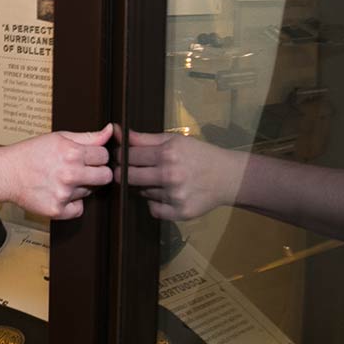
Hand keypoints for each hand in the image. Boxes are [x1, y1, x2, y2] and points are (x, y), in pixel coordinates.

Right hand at [0, 125, 114, 218]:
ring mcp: (63, 194)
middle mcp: (69, 174)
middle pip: (105, 177)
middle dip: (97, 172)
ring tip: (62, 179)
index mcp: (72, 153)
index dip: (96, 156)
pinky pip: (78, 209)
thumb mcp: (59, 138)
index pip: (104, 156)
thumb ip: (87, 137)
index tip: (87, 157)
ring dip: (80, 187)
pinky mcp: (57, 210)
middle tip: (81, 170)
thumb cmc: (30, 153)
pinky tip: (59, 193)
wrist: (6, 173)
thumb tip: (110, 131)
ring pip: (90, 192)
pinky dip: (72, 204)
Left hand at [125, 129, 245, 220]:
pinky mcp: (180, 213)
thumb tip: (116, 131)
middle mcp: (170, 175)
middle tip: (130, 170)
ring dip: (146, 187)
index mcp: (167, 154)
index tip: (120, 157)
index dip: (121, 156)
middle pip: (129, 177)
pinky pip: (153, 210)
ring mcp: (175, 196)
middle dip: (125, 173)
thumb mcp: (174, 140)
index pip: (129, 156)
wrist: (228, 176)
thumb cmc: (199, 154)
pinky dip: (156, 203)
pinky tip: (166, 194)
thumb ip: (144, 138)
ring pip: (143, 193)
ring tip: (160, 180)